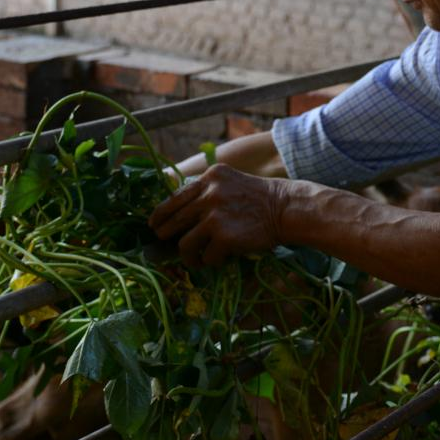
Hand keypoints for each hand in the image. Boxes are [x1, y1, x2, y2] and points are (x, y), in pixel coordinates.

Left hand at [148, 164, 286, 266]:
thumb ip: (207, 192)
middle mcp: (209, 194)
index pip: (175, 198)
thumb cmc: (260, 198)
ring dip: (189, 256)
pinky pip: (207, 256)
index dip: (160, 214)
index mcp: (209, 178)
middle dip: (166, 236)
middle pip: (174, 221)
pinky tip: (221, 259)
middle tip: (166, 244)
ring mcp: (215, 215)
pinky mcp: (224, 236)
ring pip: (185, 244)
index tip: (154, 225)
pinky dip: (212, 261)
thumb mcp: (230, 183)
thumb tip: (180, 215)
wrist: (285, 208)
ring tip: (197, 260)